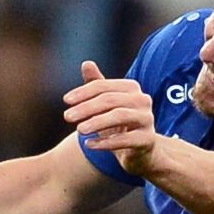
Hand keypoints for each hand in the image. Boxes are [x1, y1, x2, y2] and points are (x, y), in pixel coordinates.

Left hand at [63, 61, 158, 175]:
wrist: (140, 150)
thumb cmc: (119, 123)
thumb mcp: (106, 104)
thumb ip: (97, 85)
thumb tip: (86, 63)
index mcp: (132, 88)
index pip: (104, 86)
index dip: (83, 92)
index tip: (66, 100)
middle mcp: (143, 100)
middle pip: (110, 100)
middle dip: (86, 107)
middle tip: (67, 116)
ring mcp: (147, 120)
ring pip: (120, 116)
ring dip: (96, 122)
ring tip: (79, 130)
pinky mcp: (148, 139)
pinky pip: (125, 139)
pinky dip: (106, 142)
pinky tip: (89, 144)